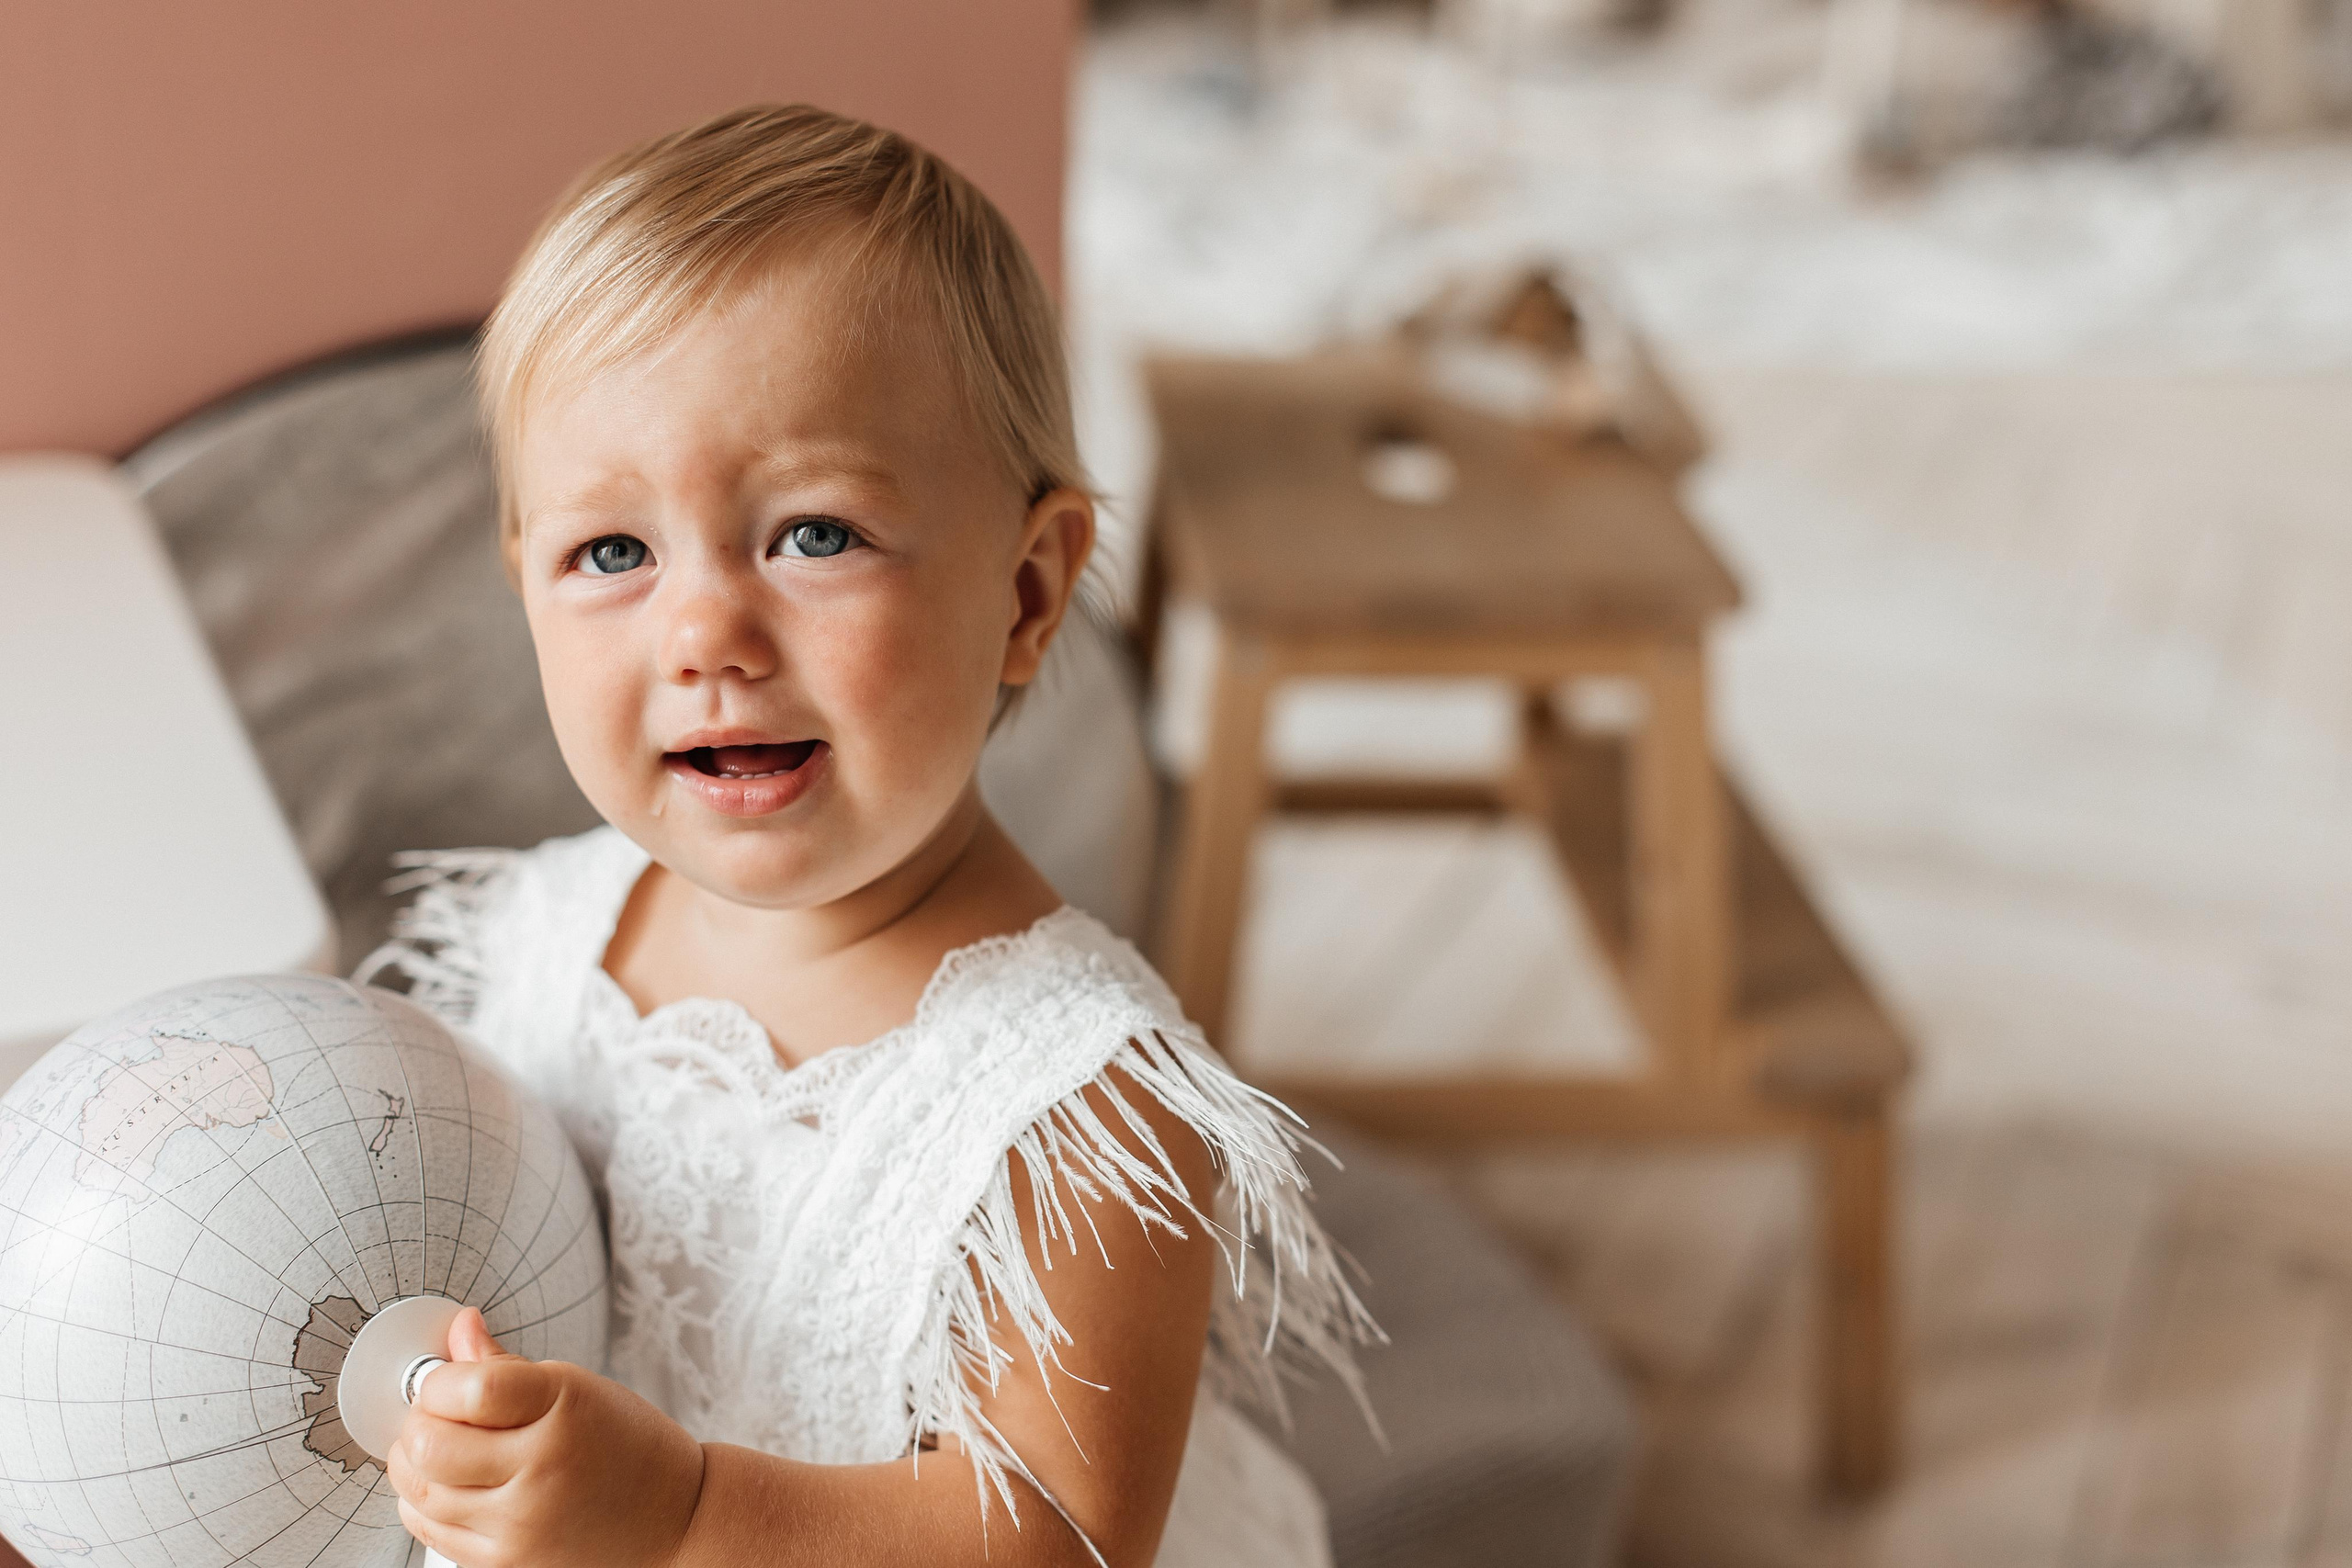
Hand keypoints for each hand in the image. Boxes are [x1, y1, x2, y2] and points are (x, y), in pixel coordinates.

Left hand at [387, 1308, 705, 1567]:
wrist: (673, 1521)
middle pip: (430, 1445)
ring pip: (419, 1491)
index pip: (467, 1389)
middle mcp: (541, 1470)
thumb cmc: (629, 1448)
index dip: (438, 1380)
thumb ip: (505, 1365)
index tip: (445, 1379)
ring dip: (415, 1462)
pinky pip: (430, 1531)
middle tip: (437, 1414)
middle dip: (418, 1422)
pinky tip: (450, 1484)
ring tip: (444, 1448)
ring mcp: (521, 1524)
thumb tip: (459, 1329)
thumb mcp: (579, 1388)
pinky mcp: (506, 1563)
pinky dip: (425, 1503)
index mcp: (564, 1410)